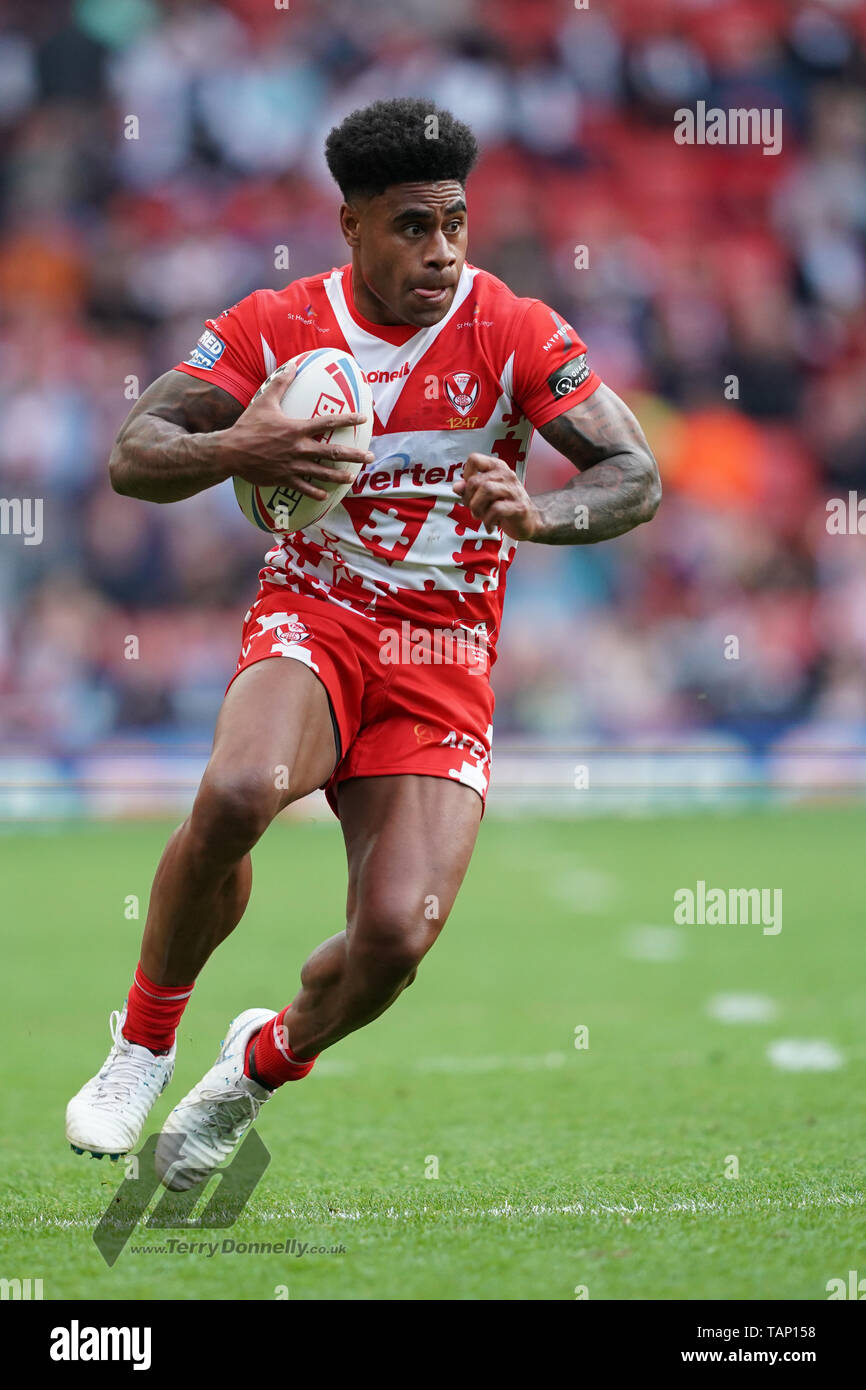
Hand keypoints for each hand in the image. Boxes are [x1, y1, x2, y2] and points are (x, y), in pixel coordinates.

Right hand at [224, 364, 374, 501]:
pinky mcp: (284, 479)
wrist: (230, 452)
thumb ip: (281, 384)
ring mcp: (292, 465)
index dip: (347, 419)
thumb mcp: (264, 401)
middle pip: (332, 452)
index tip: (363, 418)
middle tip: (370, 457)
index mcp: (296, 428)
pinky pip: (304, 488)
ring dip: (339, 476)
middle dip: (354, 455)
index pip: (327, 422)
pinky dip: (315, 493)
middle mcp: (298, 448)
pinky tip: (326, 496)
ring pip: (321, 473)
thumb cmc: (248, 425)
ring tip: (352, 478)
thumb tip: (293, 365)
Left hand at [453, 453, 541, 539]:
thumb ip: (469, 490)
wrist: (530, 521)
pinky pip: (496, 509)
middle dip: (468, 499)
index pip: (474, 459)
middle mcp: (506, 475)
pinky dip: (488, 521)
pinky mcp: (518, 507)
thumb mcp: (483, 496)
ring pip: (486, 490)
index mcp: (497, 467)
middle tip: (474, 510)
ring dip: (477, 508)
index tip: (471, 490)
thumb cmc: (504, 506)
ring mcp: (514, 490)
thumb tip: (456, 487)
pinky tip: (490, 526)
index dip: (466, 475)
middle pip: (475, 481)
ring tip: (481, 517)